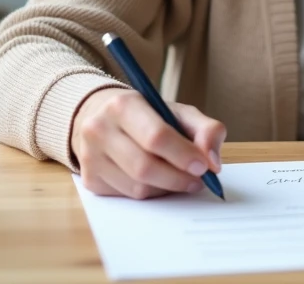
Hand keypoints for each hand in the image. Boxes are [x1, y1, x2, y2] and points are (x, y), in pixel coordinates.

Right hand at [71, 88, 225, 199]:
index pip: (156, 136)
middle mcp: (99, 129)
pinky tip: (157, 181)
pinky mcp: (90, 179)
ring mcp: (90, 156)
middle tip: (197, 180)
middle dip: (178, 178)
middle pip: (144, 167)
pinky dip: (149, 193)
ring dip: (166, 188)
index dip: (183, 155)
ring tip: (179, 179)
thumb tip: (213, 162)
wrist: (104, 117)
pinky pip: (127, 196)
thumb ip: (206, 130)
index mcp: (123, 105)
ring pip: (136, 187)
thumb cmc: (148, 116)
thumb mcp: (179, 113)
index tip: (203, 166)